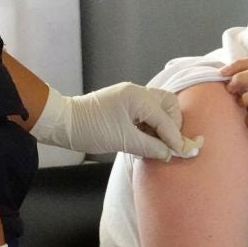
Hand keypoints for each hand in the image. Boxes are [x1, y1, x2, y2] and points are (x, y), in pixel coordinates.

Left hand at [30, 83, 202, 160]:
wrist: (63, 123)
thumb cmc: (90, 129)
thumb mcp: (123, 140)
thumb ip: (150, 146)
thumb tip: (169, 153)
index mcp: (138, 97)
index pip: (165, 118)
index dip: (175, 137)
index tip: (184, 152)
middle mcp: (137, 92)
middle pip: (168, 104)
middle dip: (173, 124)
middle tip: (170, 143)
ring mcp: (130, 97)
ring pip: (159, 107)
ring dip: (163, 125)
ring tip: (159, 144)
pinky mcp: (124, 105)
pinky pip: (147, 113)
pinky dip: (152, 125)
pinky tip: (148, 140)